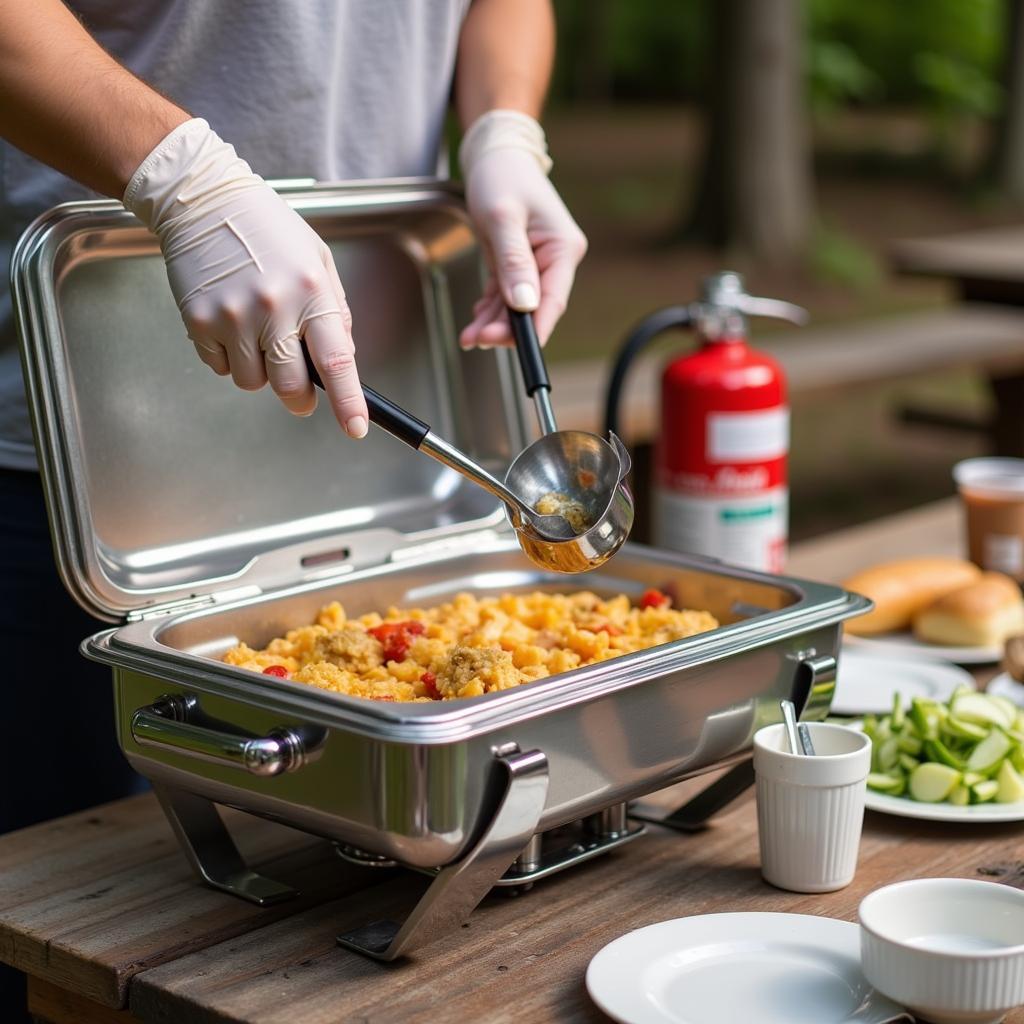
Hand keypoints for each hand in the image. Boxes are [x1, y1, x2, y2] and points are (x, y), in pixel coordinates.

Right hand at [123, 119, 367, 437]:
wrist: (203, 200)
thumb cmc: (267, 228)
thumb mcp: (318, 260)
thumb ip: (335, 311)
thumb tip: (343, 359)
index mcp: (312, 292)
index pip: (336, 362)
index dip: (348, 401)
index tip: (356, 427)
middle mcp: (274, 308)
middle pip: (292, 385)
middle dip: (300, 398)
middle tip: (300, 390)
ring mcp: (234, 317)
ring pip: (253, 383)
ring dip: (260, 372)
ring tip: (256, 331)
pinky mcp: (201, 322)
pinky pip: (222, 368)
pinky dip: (231, 358)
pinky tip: (231, 322)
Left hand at [458, 118, 585, 349]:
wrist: (494, 155)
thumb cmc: (502, 176)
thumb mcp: (503, 217)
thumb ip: (514, 262)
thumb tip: (525, 304)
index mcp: (563, 248)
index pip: (553, 299)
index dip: (535, 329)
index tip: (519, 350)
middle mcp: (555, 260)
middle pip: (534, 307)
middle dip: (507, 328)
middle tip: (478, 339)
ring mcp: (537, 265)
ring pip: (517, 307)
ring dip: (494, 324)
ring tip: (470, 336)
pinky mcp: (518, 266)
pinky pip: (506, 297)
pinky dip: (490, 311)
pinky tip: (475, 322)